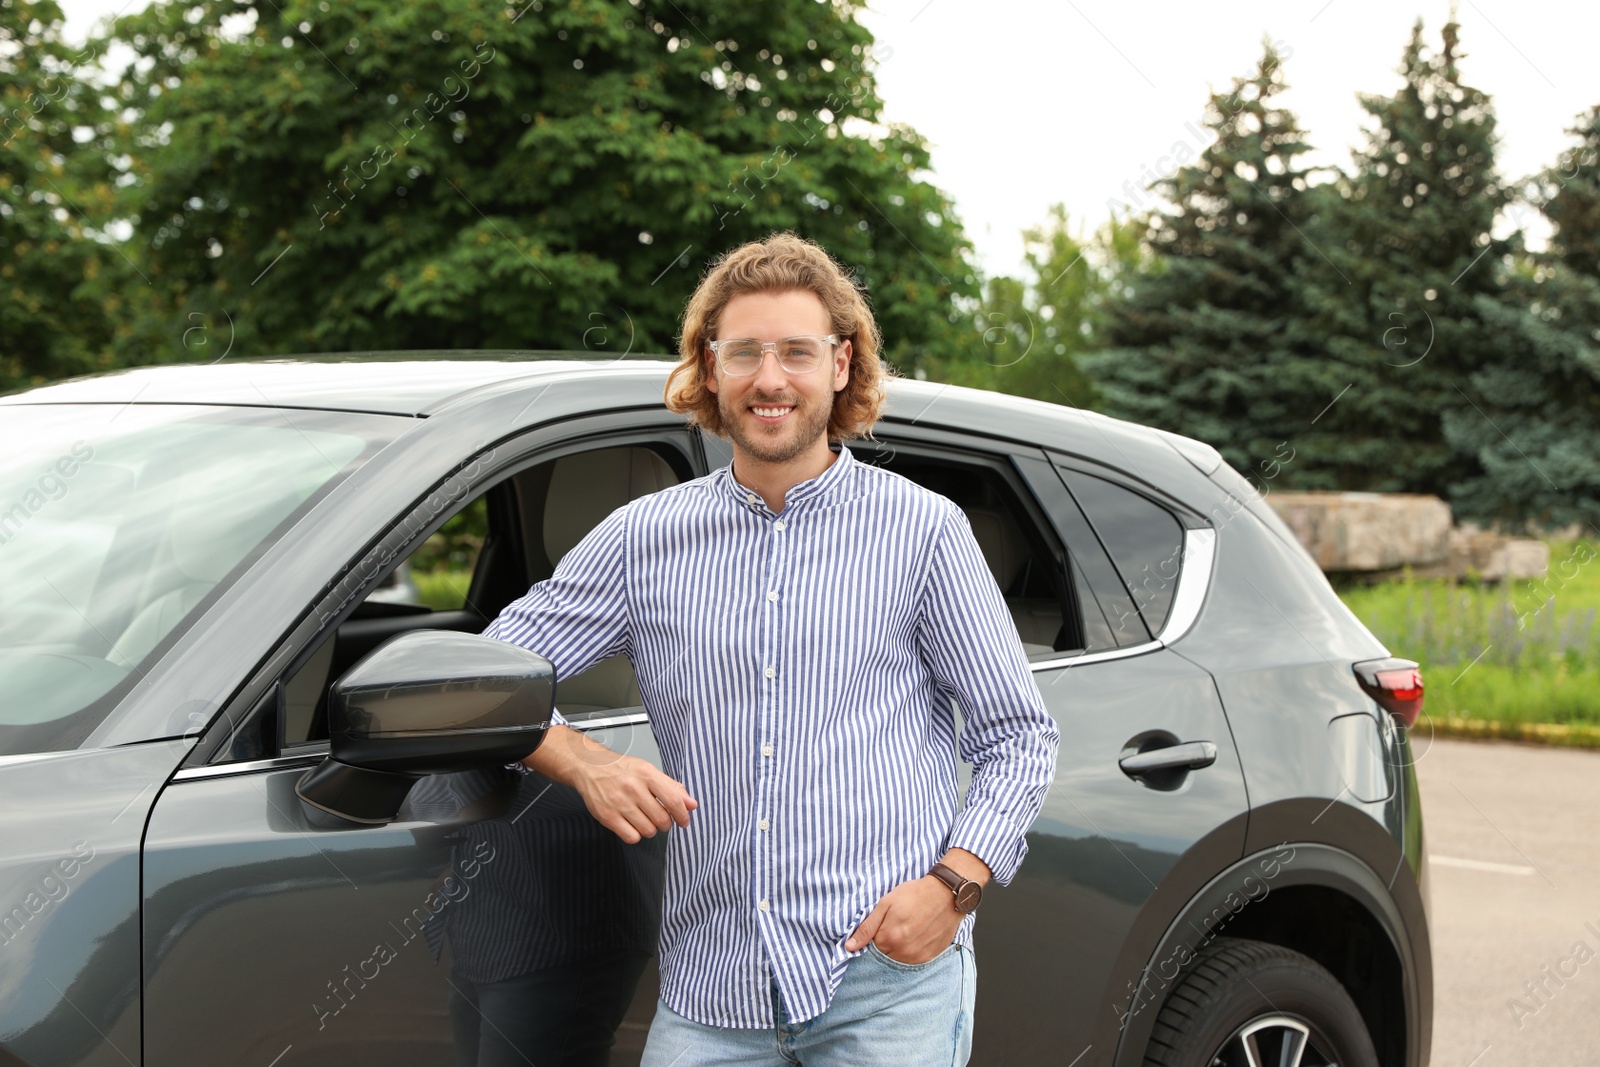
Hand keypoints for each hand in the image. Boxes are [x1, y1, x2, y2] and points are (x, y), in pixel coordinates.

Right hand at [571, 750, 696, 842]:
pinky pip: (631, 837)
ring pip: (648, 830)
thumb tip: (692, 804)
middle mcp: (633, 788)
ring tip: (645, 819)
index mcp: (646, 774)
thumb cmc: (621, 769)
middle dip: (666, 823)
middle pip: (662, 819)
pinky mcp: (607, 816)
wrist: (589, 767)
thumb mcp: (648, 770)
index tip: (684, 821)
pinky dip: (635, 835)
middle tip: (661, 818)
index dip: (683, 815)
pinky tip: (632, 824)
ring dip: (651, 829)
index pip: (673, 800)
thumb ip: (672, 787)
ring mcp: (619, 803)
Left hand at [844, 875, 963, 964]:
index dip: (877, 934)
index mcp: (888, 938)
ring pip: (899, 958)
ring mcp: (917, 956)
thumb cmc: (914, 894)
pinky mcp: (929, 957)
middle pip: (885, 954)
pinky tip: (919, 933)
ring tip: (910, 927)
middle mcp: (902, 952)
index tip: (885, 923)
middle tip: (899, 923)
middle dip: (887, 941)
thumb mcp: (886, 904)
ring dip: (900, 947)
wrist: (946, 894)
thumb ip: (867, 927)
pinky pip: (913, 959)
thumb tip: (849, 947)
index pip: (871, 946)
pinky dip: (913, 949)